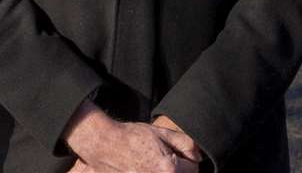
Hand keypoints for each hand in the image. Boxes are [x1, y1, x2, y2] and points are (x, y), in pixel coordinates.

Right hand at [64, 101, 197, 172]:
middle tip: (164, 158)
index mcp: (170, 168)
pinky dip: (152, 172)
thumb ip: (185, 143)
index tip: (177, 153)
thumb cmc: (131, 136)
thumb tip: (197, 156)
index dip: (187, 158)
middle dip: (177, 168)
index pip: (194, 168)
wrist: (104, 144)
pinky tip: (144, 167)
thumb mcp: (161, 132)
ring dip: (164, 171)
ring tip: (152, 162)